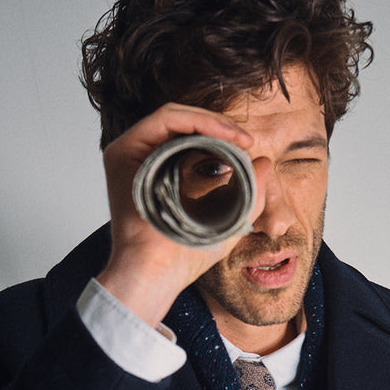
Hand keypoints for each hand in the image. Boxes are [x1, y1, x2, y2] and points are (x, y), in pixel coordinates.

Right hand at [96, 103, 269, 327]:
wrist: (157, 273)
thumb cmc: (185, 257)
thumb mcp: (230, 222)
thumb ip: (251, 195)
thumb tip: (266, 162)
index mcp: (162, 172)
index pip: (193, 139)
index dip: (224, 137)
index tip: (250, 149)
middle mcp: (143, 159)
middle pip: (184, 125)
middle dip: (220, 126)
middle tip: (247, 141)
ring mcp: (131, 153)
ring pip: (177, 116)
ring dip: (212, 122)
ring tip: (239, 140)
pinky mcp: (123, 150)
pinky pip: (164, 119)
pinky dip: (195, 121)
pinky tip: (221, 136)